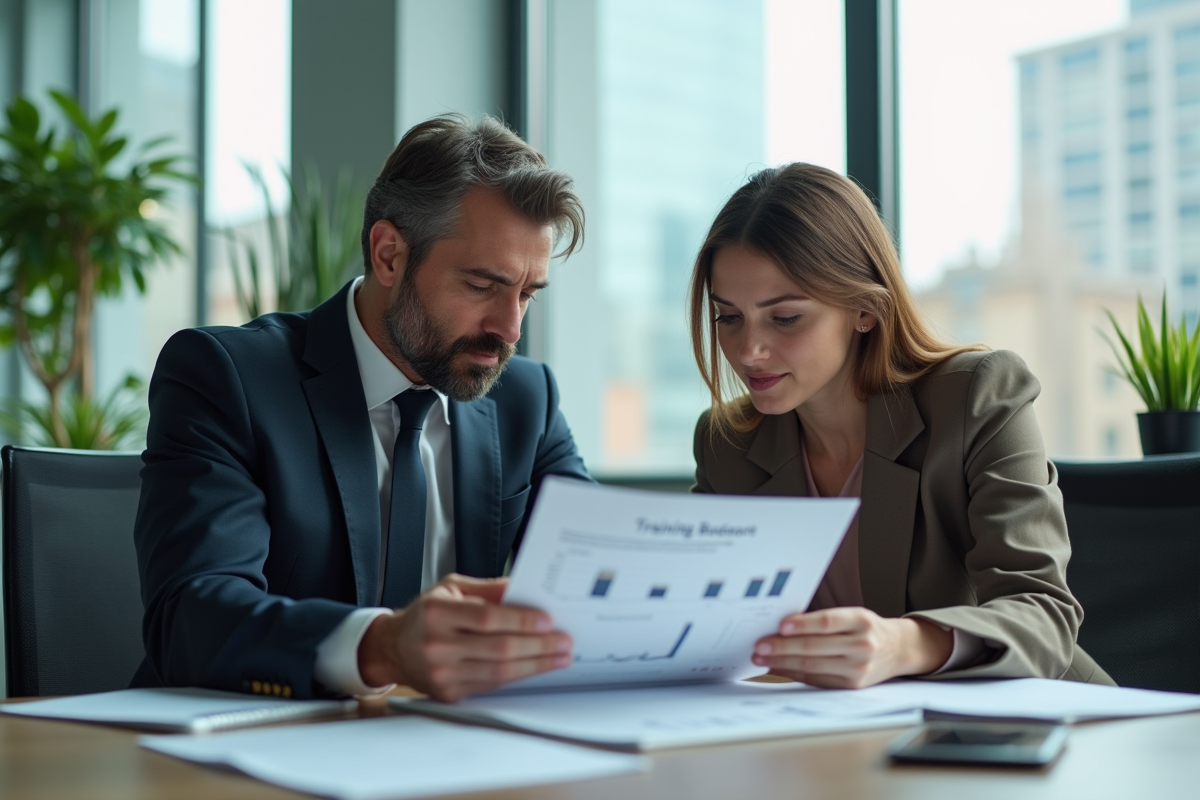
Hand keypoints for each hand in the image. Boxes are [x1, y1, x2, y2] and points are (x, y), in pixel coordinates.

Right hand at [357, 574, 571, 701]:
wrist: (393, 648)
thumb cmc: (425, 614)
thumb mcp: (451, 588)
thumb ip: (488, 588)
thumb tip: (523, 589)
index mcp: (437, 613)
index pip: (487, 618)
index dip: (520, 620)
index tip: (547, 620)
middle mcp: (437, 645)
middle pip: (498, 648)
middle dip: (538, 646)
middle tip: (563, 640)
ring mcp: (442, 673)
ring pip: (499, 672)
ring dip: (535, 665)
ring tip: (559, 657)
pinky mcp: (449, 693)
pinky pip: (491, 685)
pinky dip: (518, 676)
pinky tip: (536, 667)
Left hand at [751, 607, 952, 688]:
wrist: (897, 650)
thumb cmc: (866, 629)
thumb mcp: (853, 616)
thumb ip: (823, 621)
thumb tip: (782, 628)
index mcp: (861, 621)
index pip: (827, 622)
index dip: (802, 624)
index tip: (780, 626)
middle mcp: (862, 645)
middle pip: (815, 647)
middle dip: (782, 646)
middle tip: (760, 645)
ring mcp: (858, 668)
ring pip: (812, 665)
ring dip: (782, 662)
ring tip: (762, 657)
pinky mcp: (852, 686)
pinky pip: (816, 680)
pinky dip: (793, 673)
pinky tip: (778, 667)